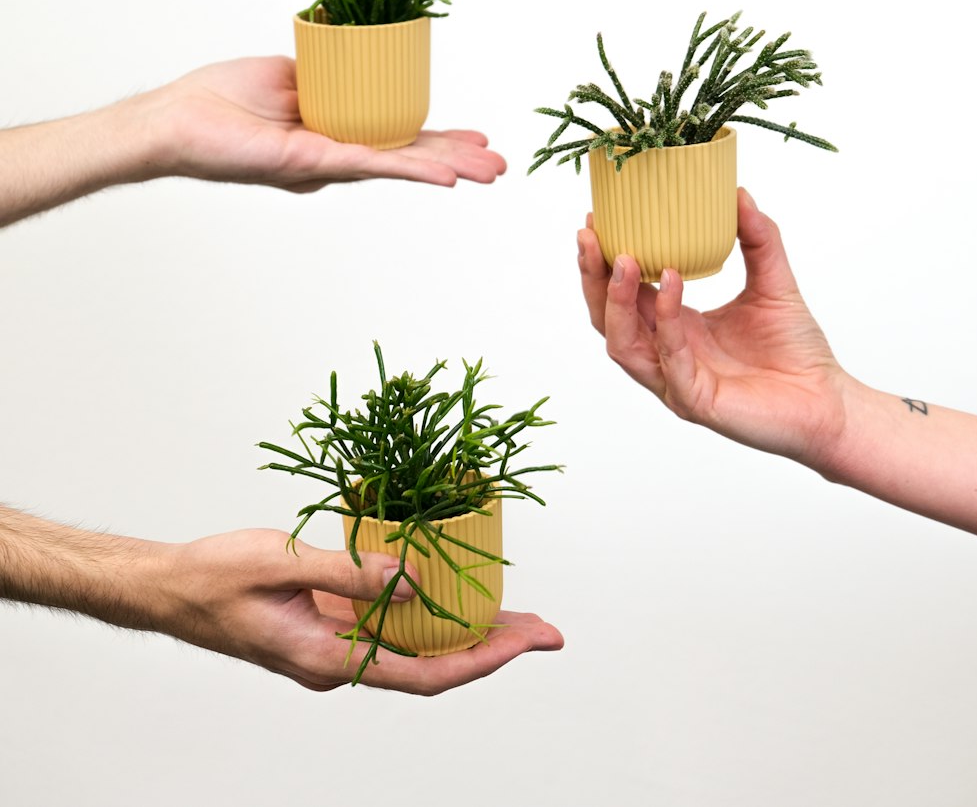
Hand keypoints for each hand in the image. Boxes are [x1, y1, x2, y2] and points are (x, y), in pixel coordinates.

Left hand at [142, 57, 506, 188]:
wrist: (176, 118)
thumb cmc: (221, 98)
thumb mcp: (289, 75)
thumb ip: (327, 74)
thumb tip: (355, 55)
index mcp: (335, 135)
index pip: (398, 137)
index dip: (439, 139)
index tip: (476, 138)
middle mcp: (336, 156)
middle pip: (408, 156)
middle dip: (458, 161)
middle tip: (501, 165)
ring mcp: (327, 164)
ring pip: (399, 164)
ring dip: (447, 168)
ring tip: (488, 172)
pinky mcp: (311, 164)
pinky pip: (370, 164)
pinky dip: (411, 169)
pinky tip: (445, 176)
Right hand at [164, 529, 562, 693]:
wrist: (171, 587)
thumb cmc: (215, 576)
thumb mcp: (283, 563)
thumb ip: (350, 575)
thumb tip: (417, 584)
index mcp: (327, 661)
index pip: (423, 674)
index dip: (480, 660)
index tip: (525, 643)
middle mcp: (338, 662)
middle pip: (430, 664)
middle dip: (490, 647)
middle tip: (544, 629)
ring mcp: (334, 646)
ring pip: (413, 645)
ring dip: (463, 630)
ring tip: (513, 612)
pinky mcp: (328, 625)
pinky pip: (388, 624)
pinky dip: (426, 610)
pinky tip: (448, 588)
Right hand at [577, 188, 849, 467]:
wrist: (830, 403)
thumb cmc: (798, 351)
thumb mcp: (774, 281)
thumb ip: (758, 239)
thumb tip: (739, 193)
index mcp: (674, 327)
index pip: (624, 293)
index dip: (603, 260)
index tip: (596, 219)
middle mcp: (666, 354)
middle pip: (608, 318)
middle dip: (593, 277)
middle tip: (592, 235)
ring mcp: (676, 380)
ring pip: (624, 343)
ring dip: (617, 300)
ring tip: (625, 259)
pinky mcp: (696, 401)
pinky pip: (670, 361)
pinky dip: (666, 321)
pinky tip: (672, 285)